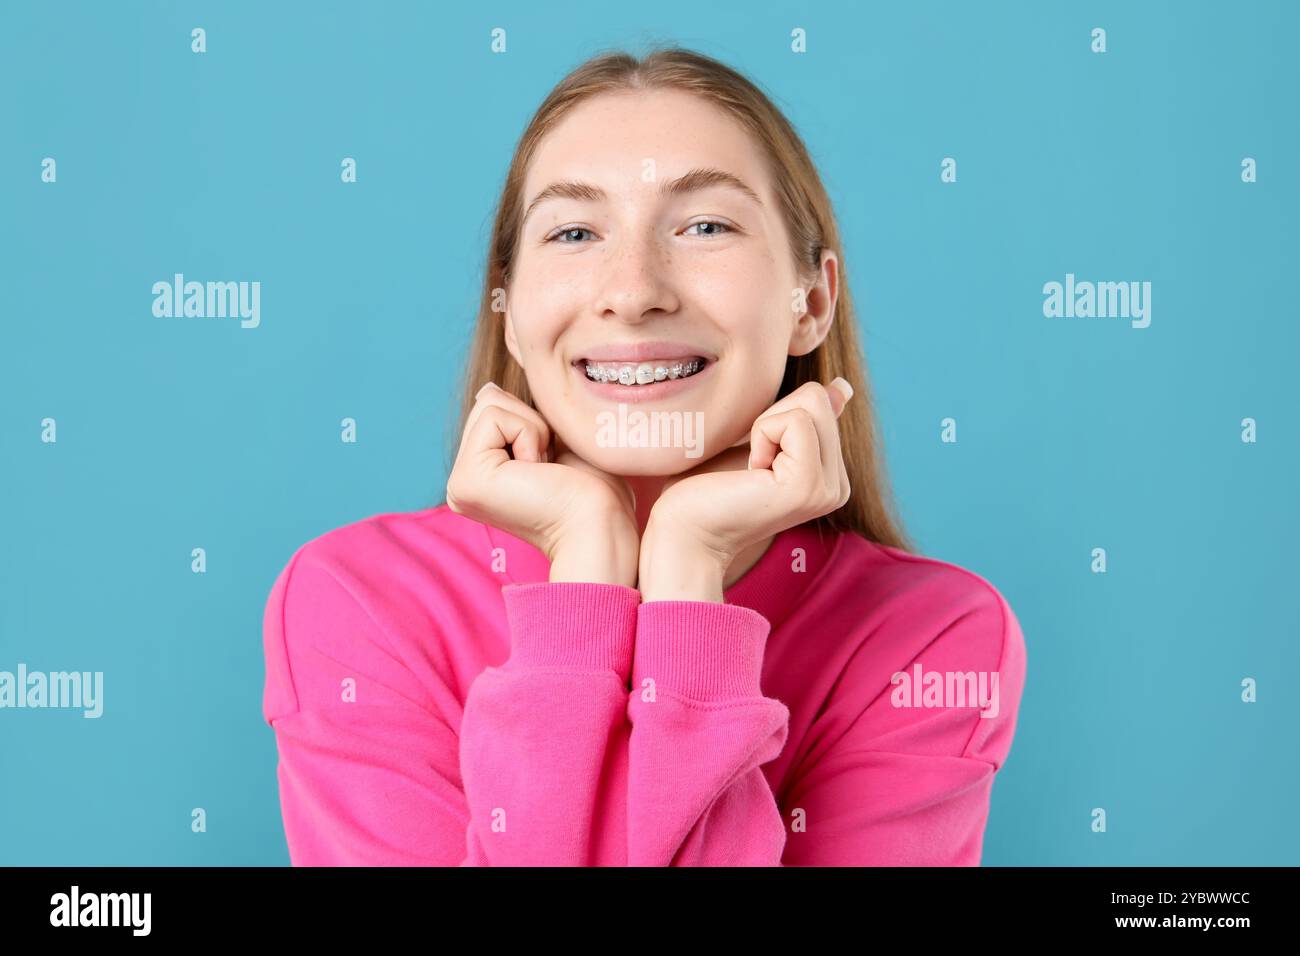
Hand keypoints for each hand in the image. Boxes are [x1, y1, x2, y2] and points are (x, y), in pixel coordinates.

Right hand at [445, 382, 639, 585]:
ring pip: (489, 403)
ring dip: (532, 429)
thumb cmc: (592, 488)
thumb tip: (494, 386)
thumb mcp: (552, 439)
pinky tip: (538, 473)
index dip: (534, 421)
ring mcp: (459, 483)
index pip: (495, 406)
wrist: (601, 524)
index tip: (552, 465)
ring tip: (544, 471)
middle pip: (488, 400)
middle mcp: (462, 482)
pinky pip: (495, 416)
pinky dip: (529, 435)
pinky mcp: (466, 481)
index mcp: (481, 475)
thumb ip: (520, 415)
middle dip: (530, 422)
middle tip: (548, 467)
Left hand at [638, 379, 853, 601]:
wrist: (684, 530)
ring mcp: (828, 489)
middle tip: (750, 464)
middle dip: (772, 417)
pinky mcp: (809, 486)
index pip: (820, 402)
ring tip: (752, 469)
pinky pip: (795, 421)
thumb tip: (842, 387)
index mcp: (831, 476)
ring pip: (811, 403)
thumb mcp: (761, 442)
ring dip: (765, 426)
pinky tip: (751, 473)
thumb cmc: (708, 487)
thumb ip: (802, 418)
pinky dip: (761, 434)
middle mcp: (838, 487)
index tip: (754, 460)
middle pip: (818, 398)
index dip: (774, 416)